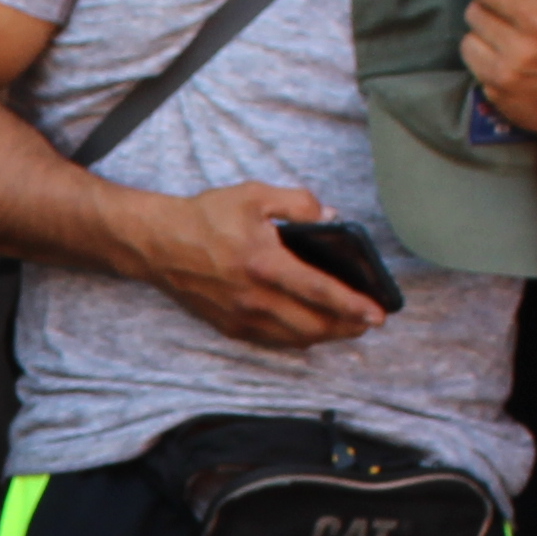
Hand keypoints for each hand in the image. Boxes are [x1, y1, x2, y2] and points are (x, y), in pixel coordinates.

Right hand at [145, 181, 375, 350]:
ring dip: (325, 335)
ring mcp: (240, 317)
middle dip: (347, 328)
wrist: (158, 244)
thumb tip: (332, 219)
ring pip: (295, 339)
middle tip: (367, 321)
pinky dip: (298, 336)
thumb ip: (299, 203)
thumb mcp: (255, 195)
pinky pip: (274, 340)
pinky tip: (310, 325)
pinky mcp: (230, 327)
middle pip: (313, 326)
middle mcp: (253, 298)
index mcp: (263, 263)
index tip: (378, 314)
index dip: (353, 306)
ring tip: (345, 324)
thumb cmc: (206, 216)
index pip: (320, 291)